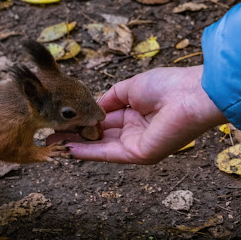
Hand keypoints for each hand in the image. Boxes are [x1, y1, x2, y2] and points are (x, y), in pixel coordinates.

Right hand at [57, 66, 226, 163]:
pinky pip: (107, 153)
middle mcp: (134, 130)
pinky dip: (87, 152)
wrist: (191, 95)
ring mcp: (136, 144)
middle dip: (74, 134)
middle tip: (49, 133)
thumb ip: (108, 99)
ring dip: (75, 144)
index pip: (103, 119)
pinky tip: (68, 148)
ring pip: (99, 145)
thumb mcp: (129, 88)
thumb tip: (90, 108)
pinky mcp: (139, 154)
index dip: (82, 119)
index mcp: (135, 113)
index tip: (62, 118)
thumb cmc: (166, 85)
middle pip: (98, 135)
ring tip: (51, 141)